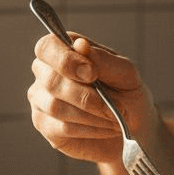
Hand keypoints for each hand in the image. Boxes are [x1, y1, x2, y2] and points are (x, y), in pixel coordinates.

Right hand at [27, 33, 157, 164]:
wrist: (132, 129)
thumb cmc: (126, 95)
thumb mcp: (126, 74)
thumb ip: (104, 59)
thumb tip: (80, 45)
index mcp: (63, 51)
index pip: (47, 47)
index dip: (65, 60)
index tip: (92, 74)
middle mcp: (46, 72)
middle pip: (51, 81)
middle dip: (86, 96)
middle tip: (113, 106)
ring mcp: (41, 100)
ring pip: (55, 106)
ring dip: (91, 114)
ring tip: (113, 118)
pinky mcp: (45, 125)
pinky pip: (61, 128)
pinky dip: (89, 129)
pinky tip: (104, 128)